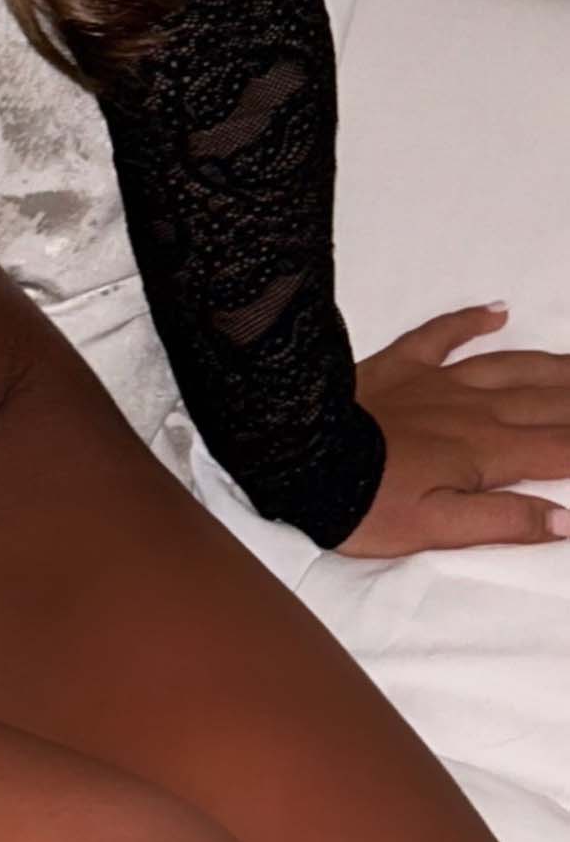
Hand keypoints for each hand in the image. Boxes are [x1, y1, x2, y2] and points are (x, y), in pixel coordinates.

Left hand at [336, 301, 569, 554]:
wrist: (299, 456)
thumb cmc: (366, 504)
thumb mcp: (437, 531)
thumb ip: (504, 523)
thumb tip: (568, 519)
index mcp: (487, 453)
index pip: (562, 448)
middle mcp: (474, 410)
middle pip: (548, 401)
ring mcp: (437, 381)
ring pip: (510, 365)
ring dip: (552, 363)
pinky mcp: (399, 364)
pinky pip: (442, 333)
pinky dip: (471, 319)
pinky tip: (497, 310)